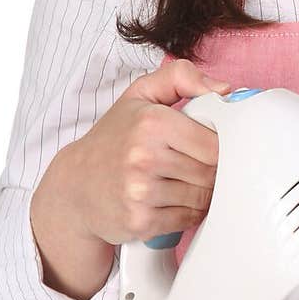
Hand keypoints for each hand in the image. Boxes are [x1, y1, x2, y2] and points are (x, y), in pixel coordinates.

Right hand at [56, 58, 232, 246]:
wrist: (75, 186)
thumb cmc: (113, 139)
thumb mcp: (141, 95)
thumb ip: (181, 77)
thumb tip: (223, 89)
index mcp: (151, 123)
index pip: (215, 143)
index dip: (218, 147)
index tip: (207, 146)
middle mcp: (144, 157)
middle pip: (211, 172)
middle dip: (210, 171)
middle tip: (193, 165)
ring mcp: (140, 193)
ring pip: (202, 198)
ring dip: (200, 193)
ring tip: (181, 182)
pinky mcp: (140, 222)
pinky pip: (187, 220)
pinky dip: (187, 213)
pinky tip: (172, 201)